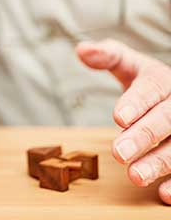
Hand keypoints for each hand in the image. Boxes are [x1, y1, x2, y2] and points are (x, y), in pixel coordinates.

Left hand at [77, 39, 170, 203]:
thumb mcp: (129, 65)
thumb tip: (82, 49)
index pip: (152, 88)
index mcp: (163, 79)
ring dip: (160, 163)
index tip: (118, 117)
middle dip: (143, 137)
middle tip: (118, 153)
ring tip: (135, 176)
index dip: (136, 103)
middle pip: (167, 120)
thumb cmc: (147, 82)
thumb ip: (107, 57)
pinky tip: (163, 195)